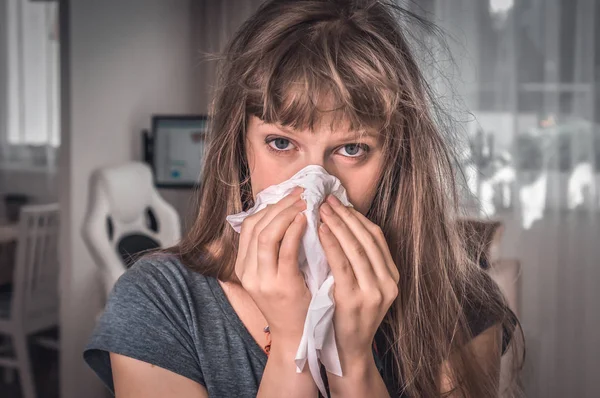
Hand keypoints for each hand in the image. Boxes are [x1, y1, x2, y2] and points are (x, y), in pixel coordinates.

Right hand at [235, 186, 310, 349]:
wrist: (296, 337)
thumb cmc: (291, 303)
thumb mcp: (274, 274)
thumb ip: (274, 250)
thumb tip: (286, 215)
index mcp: (244, 267)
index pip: (249, 226)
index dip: (269, 206)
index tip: (289, 194)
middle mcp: (248, 272)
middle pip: (256, 226)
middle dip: (279, 205)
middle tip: (301, 192)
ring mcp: (262, 280)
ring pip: (266, 234)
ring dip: (287, 213)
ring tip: (305, 202)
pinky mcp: (281, 286)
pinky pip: (285, 251)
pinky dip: (295, 231)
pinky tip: (307, 220)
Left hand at [318, 194, 399, 371]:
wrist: (348, 354)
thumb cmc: (348, 317)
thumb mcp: (362, 288)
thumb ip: (359, 264)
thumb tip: (342, 228)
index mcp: (391, 277)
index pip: (377, 237)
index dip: (357, 217)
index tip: (339, 202)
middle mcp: (388, 282)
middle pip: (367, 238)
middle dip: (346, 215)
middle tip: (326, 199)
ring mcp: (374, 292)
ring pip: (356, 248)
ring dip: (338, 224)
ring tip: (321, 209)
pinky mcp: (355, 299)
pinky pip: (342, 264)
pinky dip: (331, 243)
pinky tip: (320, 230)